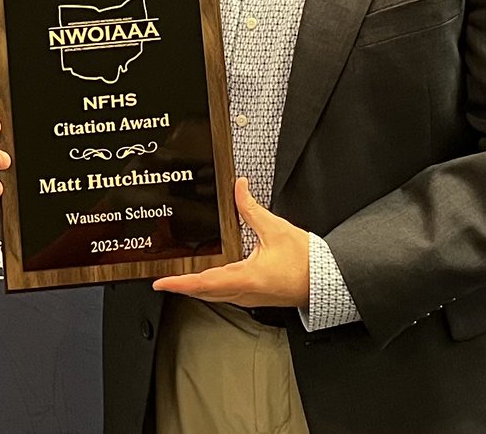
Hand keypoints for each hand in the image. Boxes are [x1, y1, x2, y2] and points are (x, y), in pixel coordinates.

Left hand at [152, 177, 308, 308]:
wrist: (325, 279)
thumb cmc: (305, 262)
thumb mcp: (275, 228)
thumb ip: (251, 209)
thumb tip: (239, 188)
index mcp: (245, 278)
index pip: (203, 282)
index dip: (179, 283)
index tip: (161, 282)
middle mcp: (243, 292)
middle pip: (203, 293)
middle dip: (181, 286)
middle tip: (163, 279)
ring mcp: (248, 297)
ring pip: (213, 296)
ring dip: (195, 288)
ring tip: (179, 277)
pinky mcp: (254, 296)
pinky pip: (225, 294)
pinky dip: (210, 288)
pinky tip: (207, 278)